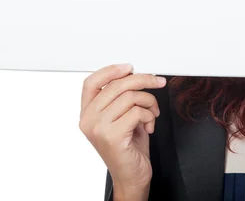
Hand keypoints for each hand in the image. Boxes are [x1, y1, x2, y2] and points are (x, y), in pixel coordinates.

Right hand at [79, 63, 166, 191]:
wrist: (131, 176)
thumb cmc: (127, 147)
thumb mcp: (120, 117)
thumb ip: (119, 98)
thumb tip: (134, 75)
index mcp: (87, 113)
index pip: (91, 82)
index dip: (111, 70)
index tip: (130, 68)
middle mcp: (89, 120)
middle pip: (116, 85)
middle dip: (143, 80)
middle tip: (157, 82)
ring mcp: (99, 128)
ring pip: (130, 96)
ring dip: (149, 102)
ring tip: (152, 113)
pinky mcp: (113, 136)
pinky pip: (138, 112)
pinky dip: (150, 116)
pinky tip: (149, 125)